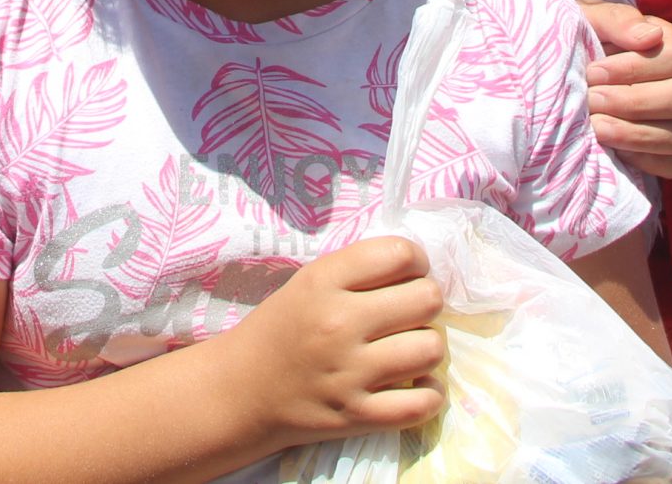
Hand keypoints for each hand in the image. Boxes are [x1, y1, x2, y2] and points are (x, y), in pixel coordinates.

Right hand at [220, 235, 444, 447]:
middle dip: (426, 303)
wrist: (239, 392)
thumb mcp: (309, 283)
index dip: (416, 261)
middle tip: (409, 314)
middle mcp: (338, 324)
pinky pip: (423, 403)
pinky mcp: (356, 416)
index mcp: (323, 281)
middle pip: (427, 299)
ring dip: (428, 348)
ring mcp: (349, 374)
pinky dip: (430, 395)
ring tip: (410, 349)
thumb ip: (359, 271)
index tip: (408, 274)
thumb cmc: (281, 330)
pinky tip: (417, 385)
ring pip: (432, 349)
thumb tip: (421, 269)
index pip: (399, 254)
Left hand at [578, 0, 671, 177]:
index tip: (594, 72)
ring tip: (596, 127)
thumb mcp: (587, 20)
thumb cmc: (576, 40)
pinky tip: (615, 151)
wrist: (554, 75)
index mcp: (667, 45)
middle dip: (634, 101)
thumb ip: (616, 20)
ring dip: (636, 134)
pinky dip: (649, 161)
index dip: (636, 67)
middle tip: (592, 100)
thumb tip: (650, 36)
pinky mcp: (668, 152)